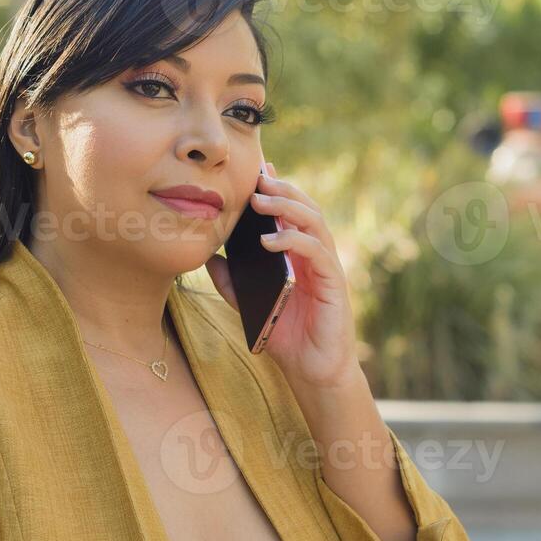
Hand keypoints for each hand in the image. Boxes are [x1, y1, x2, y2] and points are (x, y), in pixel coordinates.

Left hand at [205, 161, 360, 390]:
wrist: (311, 370)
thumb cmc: (284, 334)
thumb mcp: (247, 302)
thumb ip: (230, 280)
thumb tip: (206, 255)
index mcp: (299, 253)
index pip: (291, 211)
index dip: (277, 188)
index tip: (257, 171)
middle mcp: (316, 254)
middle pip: (305, 208)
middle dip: (282, 189)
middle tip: (257, 178)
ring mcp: (327, 266)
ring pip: (314, 222)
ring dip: (287, 206)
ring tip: (260, 200)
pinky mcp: (334, 283)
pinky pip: (317, 252)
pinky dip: (294, 240)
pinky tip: (269, 239)